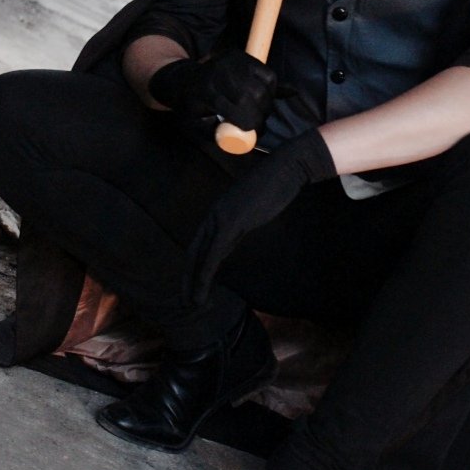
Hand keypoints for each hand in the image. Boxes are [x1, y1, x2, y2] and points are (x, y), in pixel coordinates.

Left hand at [148, 49, 276, 130]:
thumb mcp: (196, 124)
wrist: (185, 79)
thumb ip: (216, 134)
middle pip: (254, 94)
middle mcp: (221, 72)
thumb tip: (239, 140)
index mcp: (206, 90)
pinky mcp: (244, 56)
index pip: (236, 105)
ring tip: (259, 112)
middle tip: (259, 125)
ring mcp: (233, 61)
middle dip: (261, 114)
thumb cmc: (191, 106)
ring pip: (263, 85)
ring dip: (267, 103)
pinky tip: (261, 98)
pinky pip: (268, 76)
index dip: (250, 121)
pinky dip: (270, 89)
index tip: (253, 131)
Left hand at [184, 129, 335, 309]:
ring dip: (194, 281)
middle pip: (193, 252)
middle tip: (184, 300)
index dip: (193, 267)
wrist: (286, 168)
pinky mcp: (230, 221)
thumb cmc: (274, 186)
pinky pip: (213, 253)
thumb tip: (233, 239)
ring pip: (200, 256)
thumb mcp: (252, 210)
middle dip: (187, 278)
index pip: (200, 245)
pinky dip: (205, 272)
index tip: (192, 286)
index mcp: (218, 213)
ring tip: (192, 302)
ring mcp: (221, 218)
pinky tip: (201, 287)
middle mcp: (214, 216)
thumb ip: (240, 224)